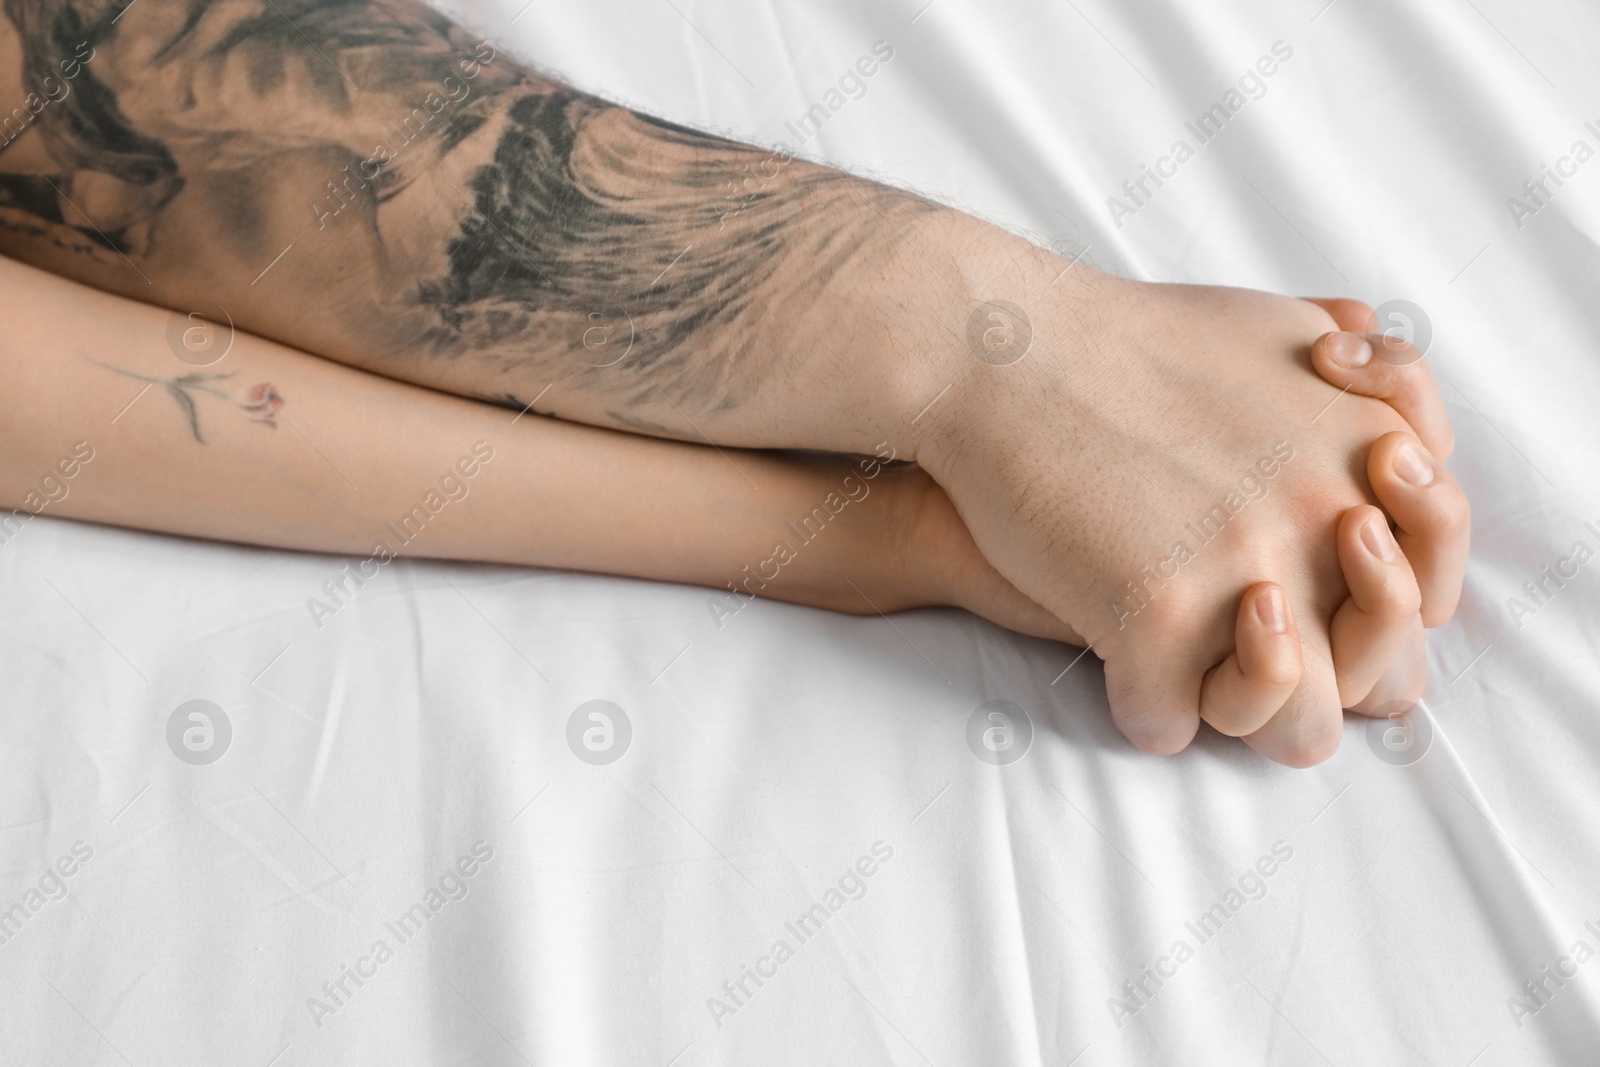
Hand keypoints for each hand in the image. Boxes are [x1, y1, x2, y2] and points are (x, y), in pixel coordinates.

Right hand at [907, 250, 1468, 765]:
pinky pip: (1168, 726)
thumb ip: (1363, 390)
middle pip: (1382, 681)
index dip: (1377, 614)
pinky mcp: (1154, 615)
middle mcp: (1331, 523)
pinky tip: (1115, 662)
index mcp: (1372, 457)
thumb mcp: (1283, 330)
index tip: (1307, 591)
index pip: (1430, 591)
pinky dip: (1141, 706)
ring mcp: (1246, 576)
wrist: (1006, 352)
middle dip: (1326, 682)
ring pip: (1297, 734)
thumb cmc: (1130, 340)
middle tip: (1250, 644)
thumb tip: (1402, 447)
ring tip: (1190, 674)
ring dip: (1247, 717)